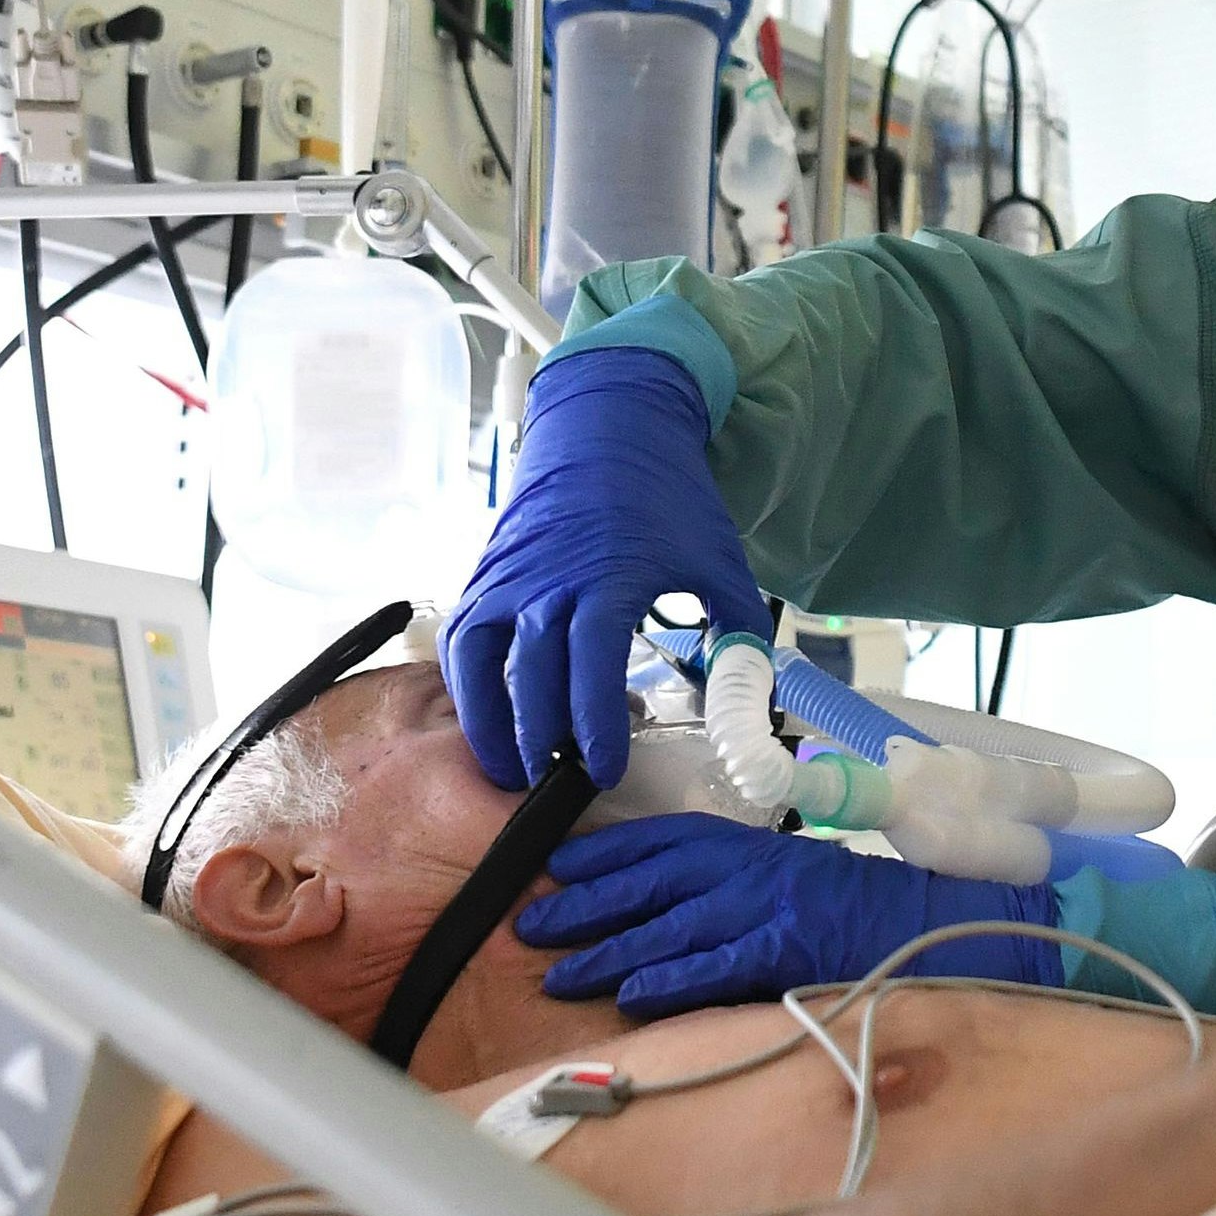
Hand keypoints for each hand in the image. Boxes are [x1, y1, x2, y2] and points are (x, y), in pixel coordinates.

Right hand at [443, 347, 768, 789]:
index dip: (595, 726)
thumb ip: (738, 633)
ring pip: (480, 664)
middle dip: (542, 742)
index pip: (592, 668)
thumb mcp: (718, 560)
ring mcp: (507, 579)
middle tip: (557, 790)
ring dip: (491, 725)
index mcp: (610, 579)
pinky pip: (463, 642)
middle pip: (532, 678)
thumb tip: (752, 702)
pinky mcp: (485, 577)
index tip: (606, 771)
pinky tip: (488, 721)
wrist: (609, 425)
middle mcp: (547, 583)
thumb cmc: (668, 496)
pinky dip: (466, 687)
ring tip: (513, 772)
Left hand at [518, 814, 1060, 1018]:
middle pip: (646, 883)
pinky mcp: (786, 950)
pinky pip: (715, 967)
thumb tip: (659, 913)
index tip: (552, 869)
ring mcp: (765, 908)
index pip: (657, 838)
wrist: (931, 923)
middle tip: (528, 928)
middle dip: (583, 906)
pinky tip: (630, 997)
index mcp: (746, 841)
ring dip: (607, 952)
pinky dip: (670, 981)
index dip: (600, 854)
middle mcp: (747, 867)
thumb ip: (728, 882)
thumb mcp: (785, 873)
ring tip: (558, 976)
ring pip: (667, 927)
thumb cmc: (856, 905)